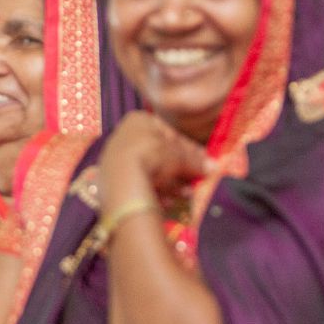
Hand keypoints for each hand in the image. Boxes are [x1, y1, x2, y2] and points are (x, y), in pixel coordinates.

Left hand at [97, 112, 211, 214]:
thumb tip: (213, 167)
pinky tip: (167, 202)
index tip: (204, 162)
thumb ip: (196, 160)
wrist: (123, 182)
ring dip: (171, 184)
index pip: (170, 134)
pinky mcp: (110, 182)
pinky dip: (154, 192)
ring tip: (186, 194)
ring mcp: (114, 160)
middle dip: (180, 170)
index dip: (190, 150)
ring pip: (150, 171)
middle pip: (159, 154)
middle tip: (196, 181)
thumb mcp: (181, 156)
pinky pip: (138, 185)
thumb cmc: (153, 157)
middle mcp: (122, 137)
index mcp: (138, 121)